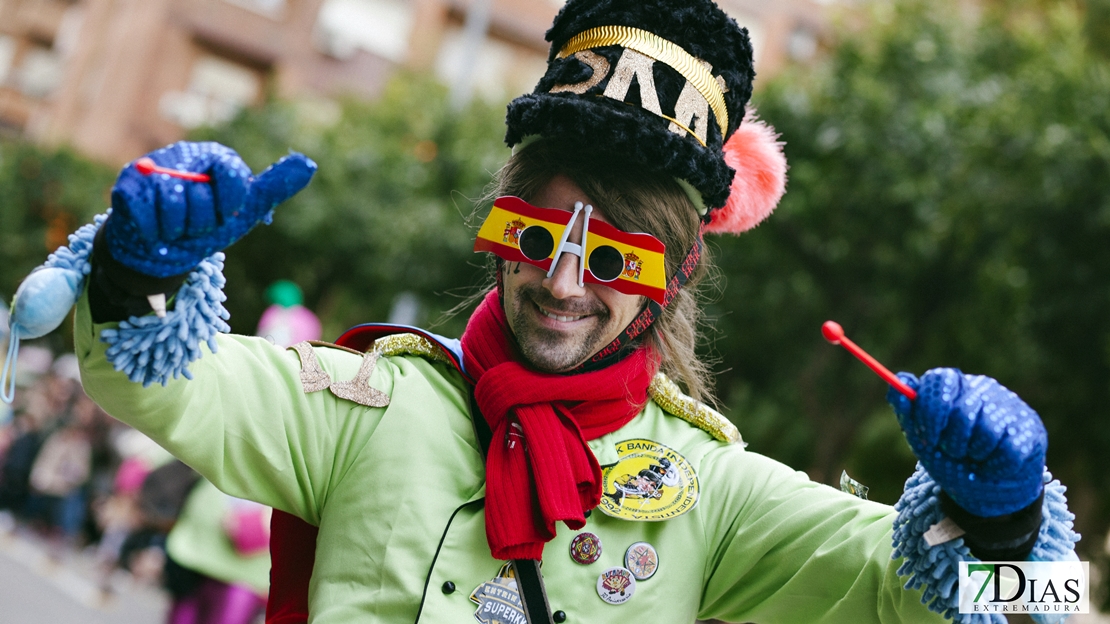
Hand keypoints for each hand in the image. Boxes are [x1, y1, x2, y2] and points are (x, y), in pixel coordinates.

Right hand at [105, 141, 315, 277]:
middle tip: (195, 224)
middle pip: (201, 199)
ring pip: (174, 209)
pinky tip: (156, 230)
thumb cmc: (208, 222)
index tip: (224, 214)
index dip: (229, 206)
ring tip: (175, 227)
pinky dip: (155, 234)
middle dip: (201, 225)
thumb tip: (309, 163)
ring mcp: (152, 167)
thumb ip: (274, 186)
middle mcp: (184, 154)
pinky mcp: (126, 185)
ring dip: (178, 231)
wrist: (166, 246)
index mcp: (217, 156)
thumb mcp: (245, 208)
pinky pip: (147, 218)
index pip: (232, 176)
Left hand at [887, 368, 1045, 516]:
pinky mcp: (1030, 428)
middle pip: (961, 409)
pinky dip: (994, 467)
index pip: (939, 379)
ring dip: (974, 455)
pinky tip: (995, 465)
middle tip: (953, 452)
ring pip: (986, 432)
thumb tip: (899, 384)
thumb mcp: (923, 439)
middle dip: (952, 442)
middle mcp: (981, 389)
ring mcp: (1009, 405)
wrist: (986, 490)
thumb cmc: (951, 459)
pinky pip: (1008, 451)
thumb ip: (908, 411)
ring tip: (975, 458)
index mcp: (953, 387)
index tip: (927, 439)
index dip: (930, 411)